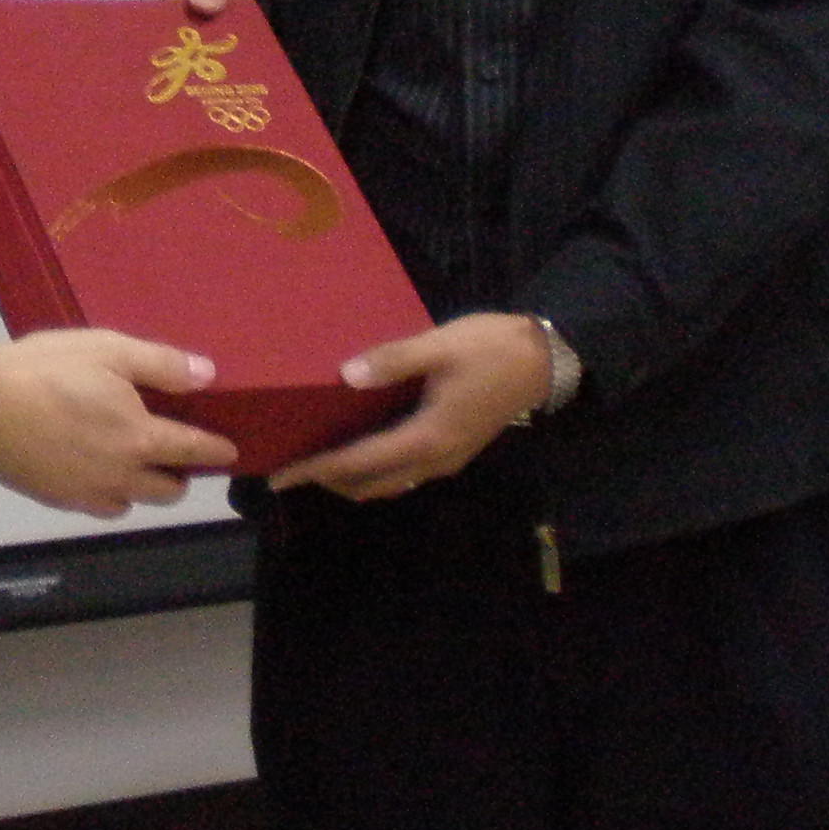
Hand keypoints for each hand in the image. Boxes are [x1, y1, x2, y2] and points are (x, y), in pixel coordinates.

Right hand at [0, 330, 238, 517]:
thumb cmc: (47, 370)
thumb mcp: (109, 349)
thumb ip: (162, 364)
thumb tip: (207, 374)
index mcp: (138, 438)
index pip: (191, 450)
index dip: (214, 450)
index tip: (229, 452)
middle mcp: (119, 475)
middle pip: (167, 490)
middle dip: (181, 476)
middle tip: (179, 456)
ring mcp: (86, 492)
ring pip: (132, 502)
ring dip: (144, 488)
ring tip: (137, 464)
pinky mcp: (57, 499)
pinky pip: (98, 506)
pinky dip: (110, 494)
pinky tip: (99, 473)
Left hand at [265, 313, 550, 500]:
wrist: (546, 359)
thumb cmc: (492, 349)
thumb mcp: (440, 346)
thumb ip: (393, 360)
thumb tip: (346, 375)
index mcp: (428, 437)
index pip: (360, 462)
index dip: (318, 469)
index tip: (282, 476)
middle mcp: (435, 459)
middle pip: (372, 482)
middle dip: (329, 480)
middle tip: (292, 467)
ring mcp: (448, 457)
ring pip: (390, 481)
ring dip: (353, 478)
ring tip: (319, 460)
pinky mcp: (455, 448)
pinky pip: (405, 470)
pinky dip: (376, 467)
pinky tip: (362, 445)